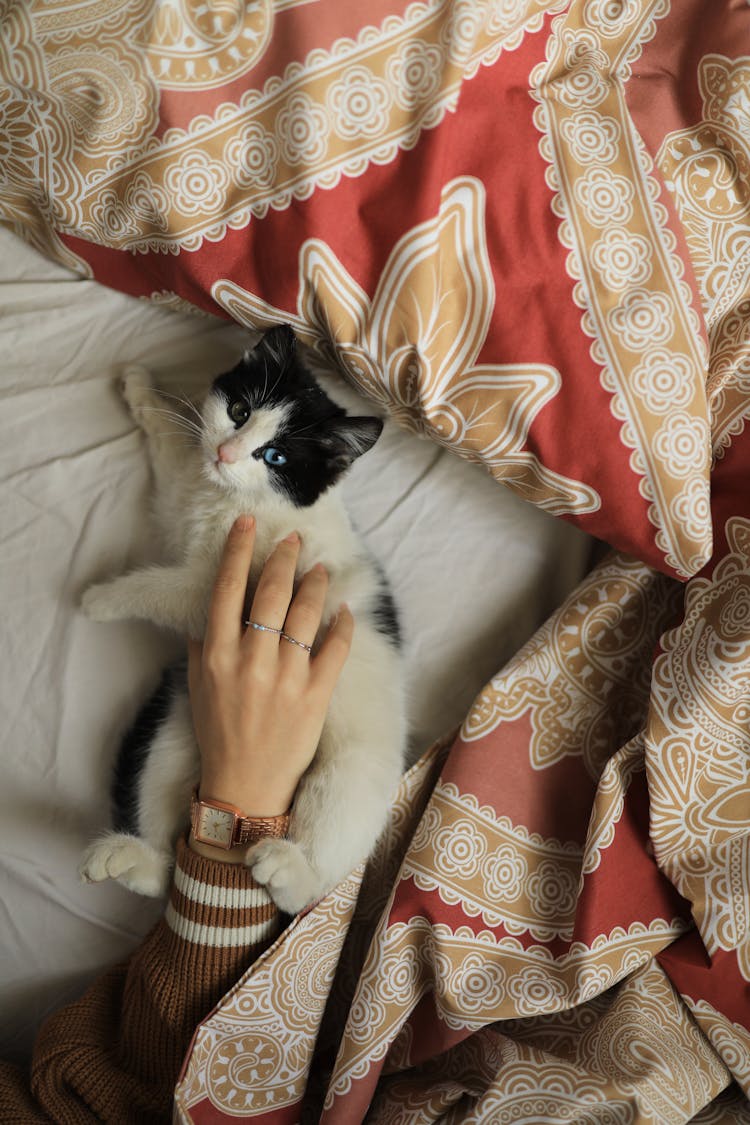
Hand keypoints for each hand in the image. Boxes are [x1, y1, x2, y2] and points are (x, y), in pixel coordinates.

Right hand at [187, 516, 352, 857]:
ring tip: (321, 567)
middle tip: (295, 540)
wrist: (244, 788)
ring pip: (305, 614)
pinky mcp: (315, 695)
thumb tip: (208, 611)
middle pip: (270, 593)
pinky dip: (342, 624)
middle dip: (284, 559)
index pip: (227, 589)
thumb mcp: (197, 688)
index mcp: (217, 654)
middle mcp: (251, 659)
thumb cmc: (218, 736)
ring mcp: (285, 676)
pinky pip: (334, 649)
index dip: (239, 551)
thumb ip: (202, 646)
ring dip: (315, 583)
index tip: (248, 524)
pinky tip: (345, 609)